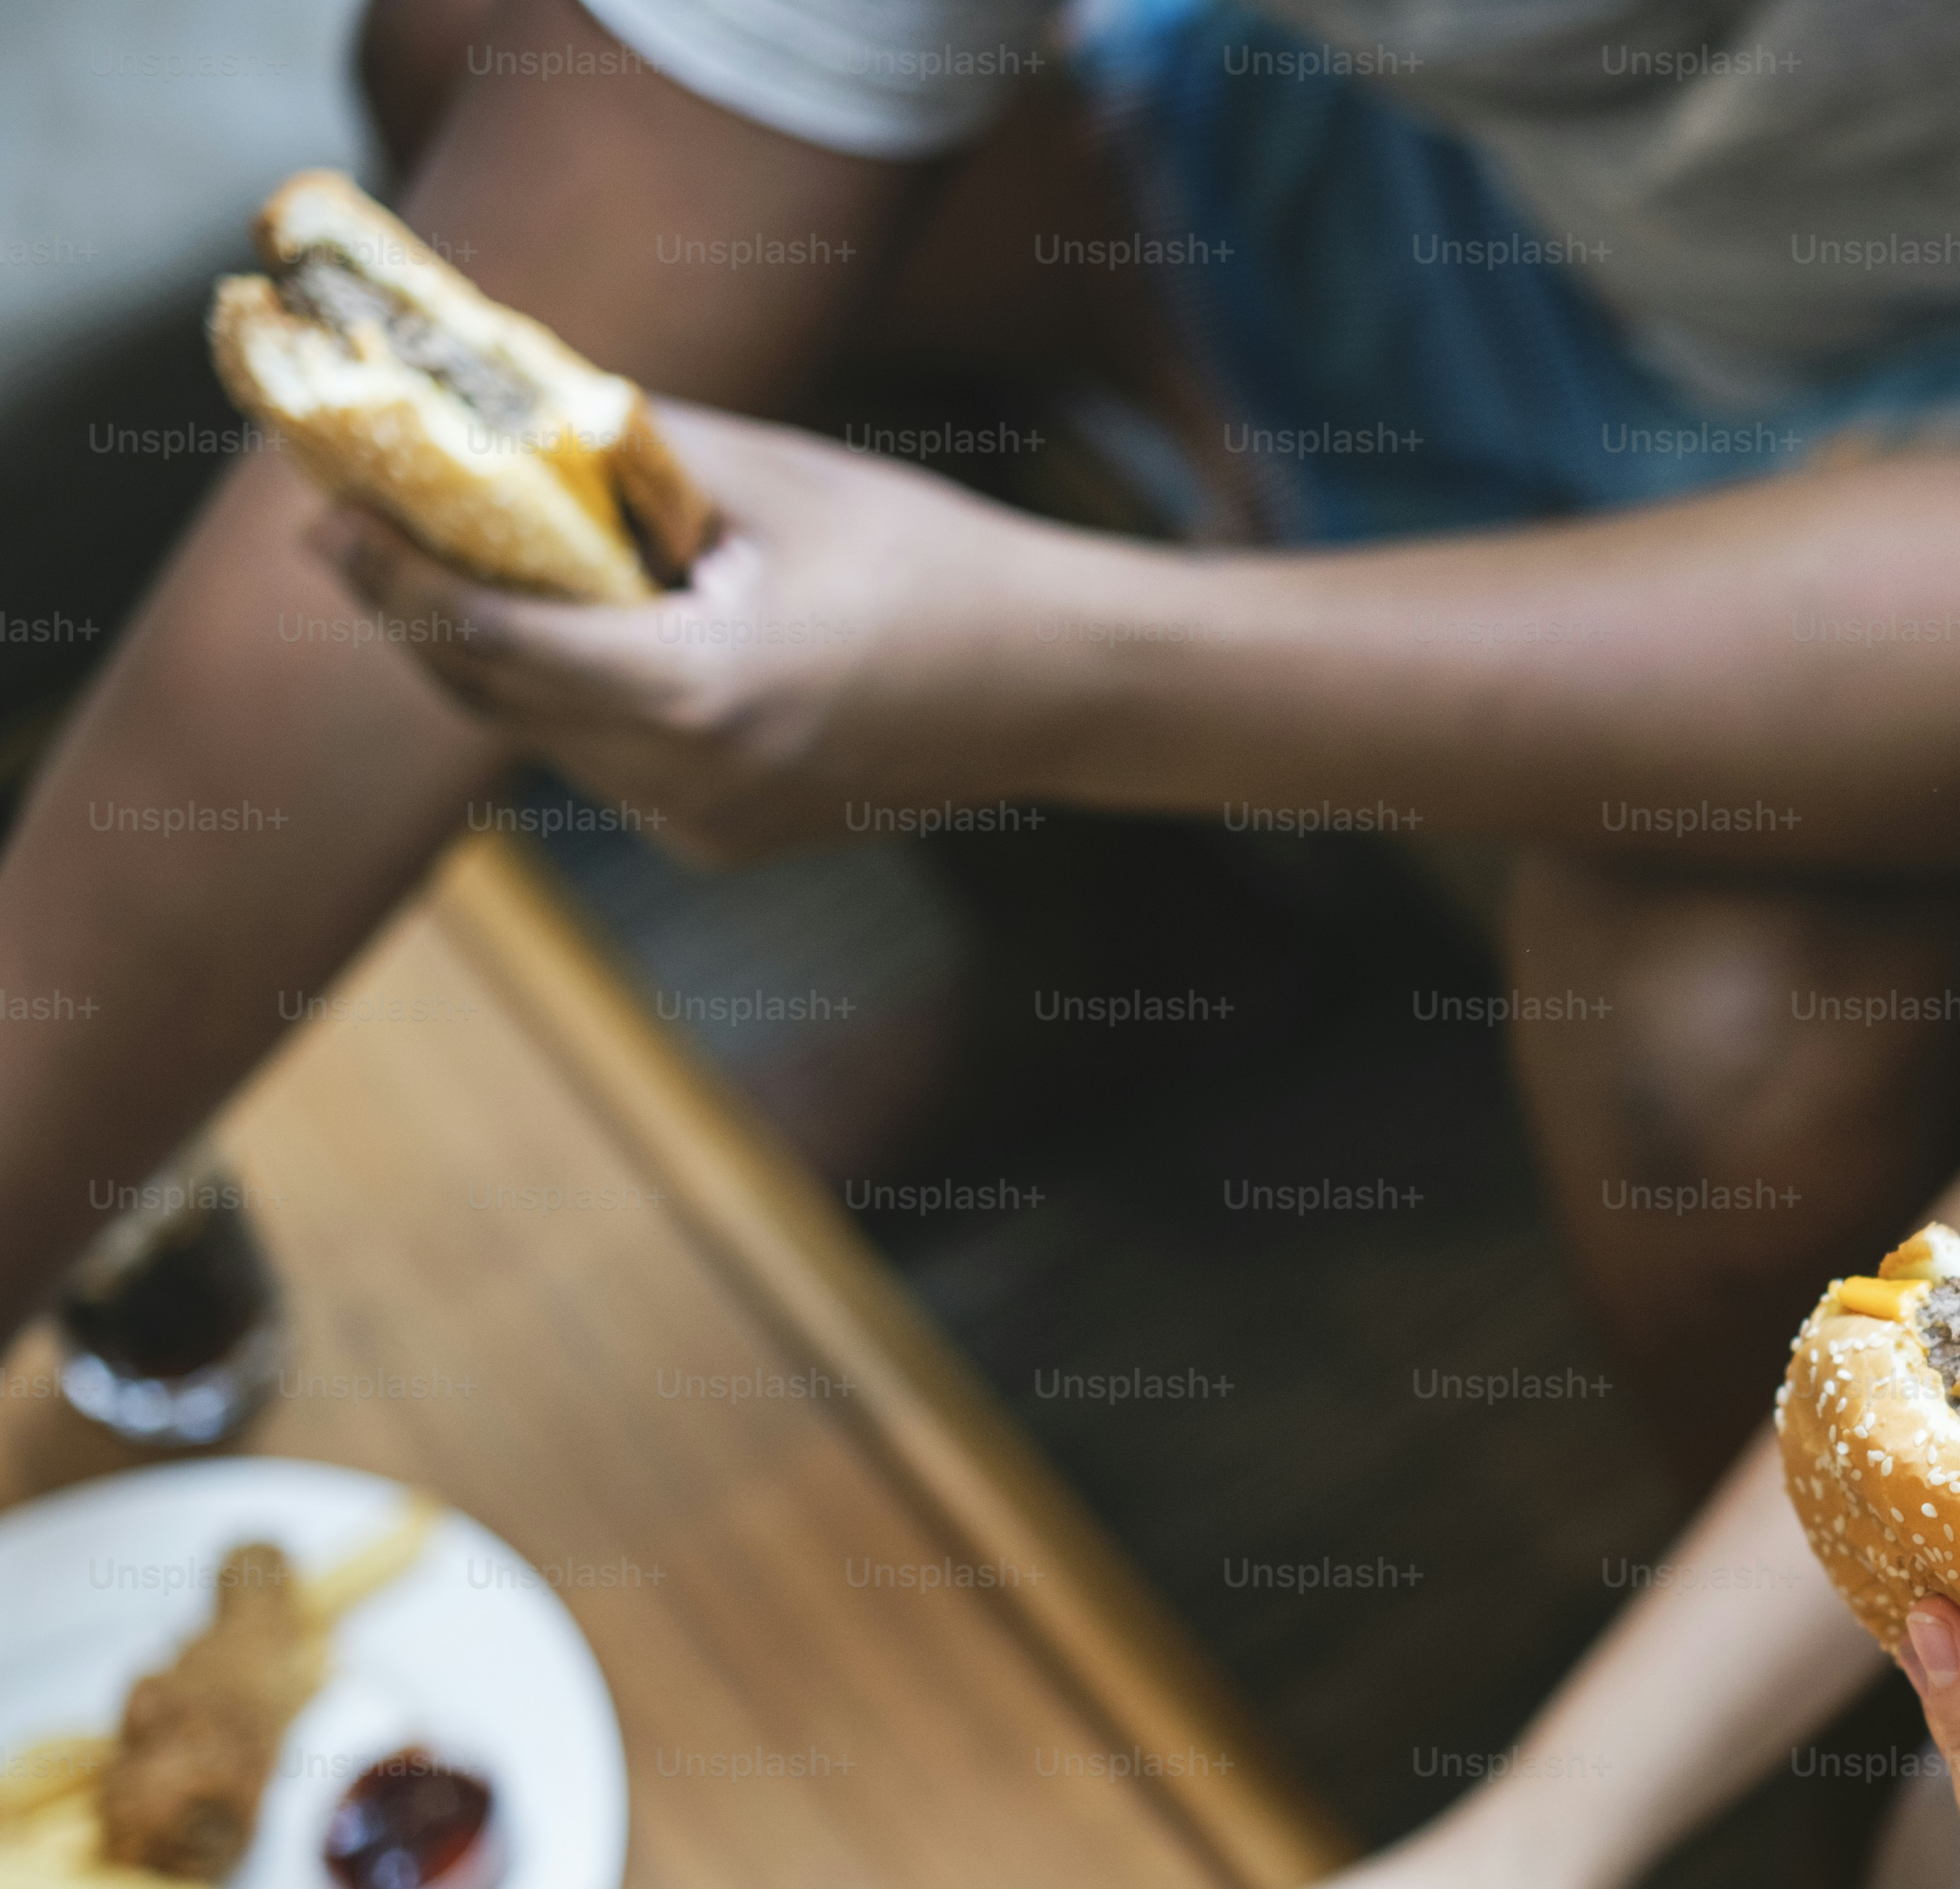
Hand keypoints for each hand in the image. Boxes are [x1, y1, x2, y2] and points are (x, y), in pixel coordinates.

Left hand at [316, 403, 1099, 865]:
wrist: (1058, 685)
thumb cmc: (933, 565)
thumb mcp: (774, 479)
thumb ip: (626, 449)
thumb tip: (501, 402)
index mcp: (696, 693)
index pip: (488, 639)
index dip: (393, 576)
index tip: (328, 514)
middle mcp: (687, 782)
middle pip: (491, 699)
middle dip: (420, 614)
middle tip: (357, 530)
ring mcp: (706, 826)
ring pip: (541, 739)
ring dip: (494, 659)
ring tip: (458, 570)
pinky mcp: (726, 841)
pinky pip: (607, 766)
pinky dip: (575, 701)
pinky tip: (595, 638)